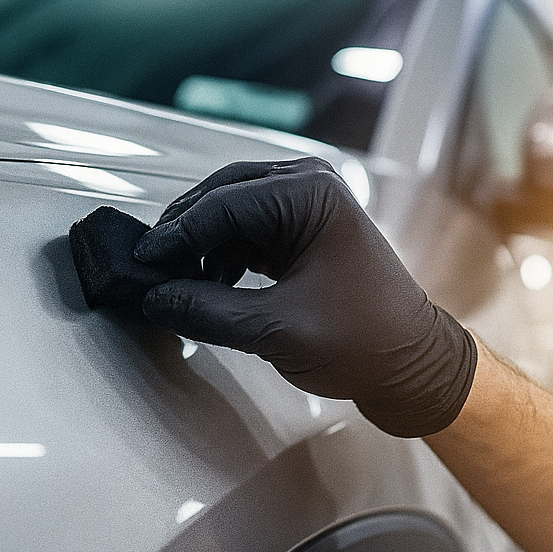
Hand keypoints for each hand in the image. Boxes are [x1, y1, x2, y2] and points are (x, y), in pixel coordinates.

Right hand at [134, 159, 476, 437]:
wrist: (412, 365)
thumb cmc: (367, 342)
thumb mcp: (275, 330)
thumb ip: (207, 310)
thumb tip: (155, 298)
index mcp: (309, 194)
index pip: (219, 205)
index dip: (172, 237)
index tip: (140, 264)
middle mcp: (308, 186)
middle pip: (219, 197)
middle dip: (182, 236)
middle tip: (148, 270)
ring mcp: (305, 205)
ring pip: (228, 213)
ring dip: (200, 246)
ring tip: (180, 285)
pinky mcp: (300, 230)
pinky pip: (244, 230)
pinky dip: (221, 255)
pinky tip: (211, 284)